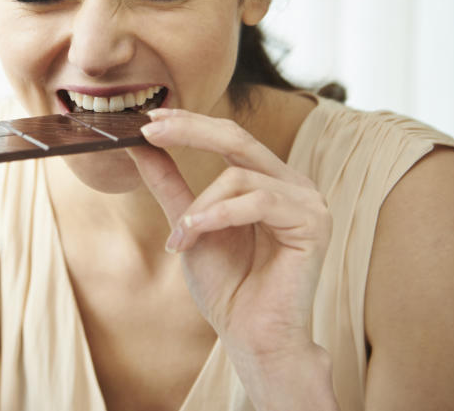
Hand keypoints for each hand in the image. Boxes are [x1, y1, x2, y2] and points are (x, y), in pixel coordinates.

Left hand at [129, 108, 331, 363]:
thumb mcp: (189, 223)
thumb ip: (170, 183)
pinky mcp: (313, 223)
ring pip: (239, 175)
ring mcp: (307, 201)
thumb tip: (140, 145)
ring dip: (199, 205)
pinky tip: (196, 231)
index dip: (190, 122)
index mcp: (267, 180)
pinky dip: (219, 214)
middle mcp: (291, 184)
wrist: (253, 336)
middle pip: (237, 137)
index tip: (150, 117)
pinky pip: (258, 201)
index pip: (228, 136)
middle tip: (151, 130)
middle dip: (190, 131)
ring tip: (180, 236)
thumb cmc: (227, 286)